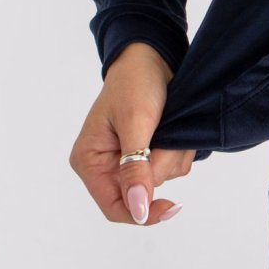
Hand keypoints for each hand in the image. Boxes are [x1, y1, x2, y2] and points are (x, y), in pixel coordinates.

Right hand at [69, 43, 195, 224]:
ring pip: (161, 180)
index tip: (171, 206)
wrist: (152, 56)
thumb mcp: (136, 123)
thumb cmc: (135, 82)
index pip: (114, 207)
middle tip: (168, 137)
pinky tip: (173, 127)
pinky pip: (171, 167)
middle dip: (162, 168)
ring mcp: (128, 161)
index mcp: (90, 161)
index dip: (141, 212)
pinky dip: (178, 149)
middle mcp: (106, 166)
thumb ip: (136, 168)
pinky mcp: (148, 154)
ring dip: (173, 155)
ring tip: (168, 125)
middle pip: (142, 195)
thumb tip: (137, 210)